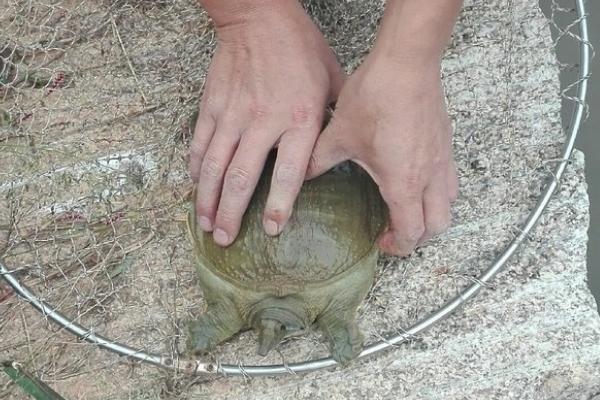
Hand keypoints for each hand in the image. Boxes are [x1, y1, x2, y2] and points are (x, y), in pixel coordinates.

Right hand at [189, 1, 343, 245]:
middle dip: (232, 214)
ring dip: (208, 199)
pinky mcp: (213, 105)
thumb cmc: (301, 49)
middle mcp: (264, 122)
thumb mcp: (330, 83)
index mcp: (299, 120)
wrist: (260, 17)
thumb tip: (332, 151)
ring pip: (215, 166)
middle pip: (242, 178)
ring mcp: (233, 114)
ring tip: (206, 224)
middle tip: (225, 239)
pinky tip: (195, 186)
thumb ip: (329, 122)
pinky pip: (200, 143)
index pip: (288, 173)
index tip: (272, 229)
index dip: (278, 205)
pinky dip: (196, 168)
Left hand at [307, 52, 457, 255]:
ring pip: (449, 203)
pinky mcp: (445, 142)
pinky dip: (437, 191)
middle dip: (419, 238)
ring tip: (407, 209)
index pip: (411, 233)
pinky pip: (449, 178)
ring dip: (431, 215)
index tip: (381, 242)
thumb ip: (320, 160)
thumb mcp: (339, 136)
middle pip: (438, 226)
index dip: (397, 246)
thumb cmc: (376, 99)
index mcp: (404, 183)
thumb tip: (303, 174)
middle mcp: (430, 176)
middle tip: (395, 232)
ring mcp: (442, 159)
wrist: (405, 64)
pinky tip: (416, 178)